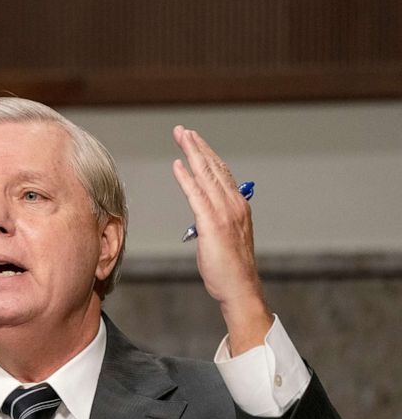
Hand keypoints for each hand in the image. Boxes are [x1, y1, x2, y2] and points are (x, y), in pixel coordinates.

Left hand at [171, 126, 271, 354]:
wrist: (239, 288)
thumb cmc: (230, 267)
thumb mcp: (224, 236)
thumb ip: (215, 220)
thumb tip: (204, 214)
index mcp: (238, 206)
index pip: (221, 173)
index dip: (207, 154)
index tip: (194, 140)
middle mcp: (234, 204)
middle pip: (213, 168)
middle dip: (197, 147)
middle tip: (182, 130)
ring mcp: (224, 213)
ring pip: (206, 176)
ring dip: (192, 154)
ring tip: (180, 137)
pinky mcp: (212, 224)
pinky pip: (197, 196)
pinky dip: (187, 179)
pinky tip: (178, 165)